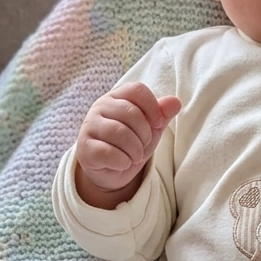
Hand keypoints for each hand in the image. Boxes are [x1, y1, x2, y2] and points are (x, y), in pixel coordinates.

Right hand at [75, 82, 180, 205]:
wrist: (111, 170)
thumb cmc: (131, 143)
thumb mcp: (150, 128)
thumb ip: (162, 114)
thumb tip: (175, 102)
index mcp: (116, 97)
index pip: (137, 90)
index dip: (153, 108)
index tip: (158, 124)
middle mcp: (99, 107)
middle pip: (131, 112)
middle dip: (145, 134)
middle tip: (144, 145)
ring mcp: (89, 126)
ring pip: (119, 133)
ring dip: (135, 150)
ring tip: (135, 156)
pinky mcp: (84, 148)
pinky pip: (108, 152)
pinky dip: (123, 161)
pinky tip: (123, 163)